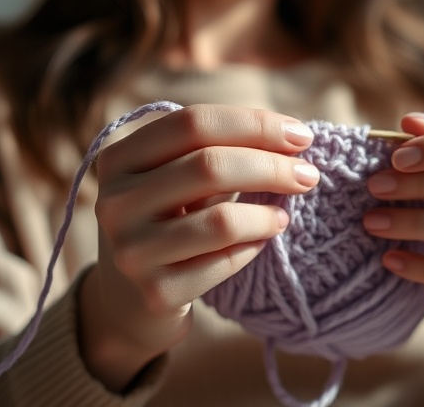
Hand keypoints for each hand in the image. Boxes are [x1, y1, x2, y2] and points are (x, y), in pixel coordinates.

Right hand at [79, 104, 319, 390]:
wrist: (129, 300)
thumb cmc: (168, 222)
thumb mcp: (175, 178)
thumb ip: (218, 150)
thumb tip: (291, 135)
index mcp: (119, 158)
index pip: (193, 123)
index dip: (254, 124)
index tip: (300, 135)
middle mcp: (114, 201)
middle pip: (209, 165)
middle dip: (271, 166)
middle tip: (309, 174)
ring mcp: (131, 250)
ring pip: (221, 220)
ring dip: (266, 213)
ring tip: (285, 214)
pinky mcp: (156, 292)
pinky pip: (223, 263)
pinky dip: (253, 248)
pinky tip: (262, 241)